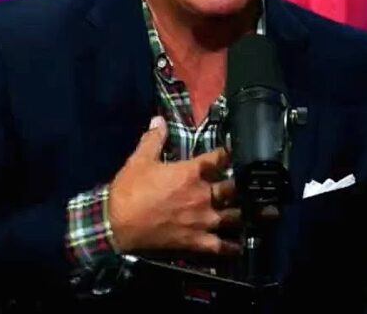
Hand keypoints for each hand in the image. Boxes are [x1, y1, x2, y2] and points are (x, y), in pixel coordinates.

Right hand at [107, 117, 240, 254]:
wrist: (116, 226)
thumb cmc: (128, 192)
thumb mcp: (139, 160)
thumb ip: (153, 139)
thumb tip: (159, 119)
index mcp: (191, 173)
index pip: (219, 158)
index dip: (228, 153)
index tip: (233, 152)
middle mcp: (203, 195)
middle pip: (234, 188)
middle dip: (242, 185)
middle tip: (246, 184)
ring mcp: (202, 220)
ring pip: (235, 216)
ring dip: (243, 213)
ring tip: (251, 212)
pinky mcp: (197, 241)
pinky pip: (221, 246)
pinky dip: (232, 246)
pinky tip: (238, 245)